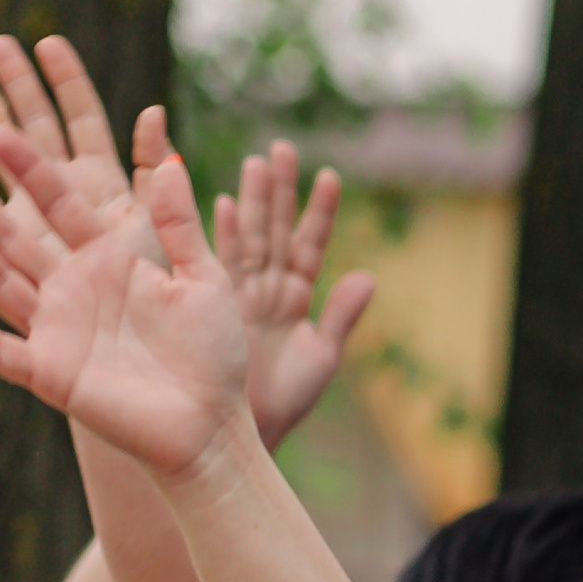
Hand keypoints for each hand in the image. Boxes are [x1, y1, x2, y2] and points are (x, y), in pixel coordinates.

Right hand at [0, 125, 252, 481]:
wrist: (213, 426)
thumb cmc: (213, 354)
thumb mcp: (204, 279)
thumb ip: (180, 224)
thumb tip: (168, 158)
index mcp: (107, 259)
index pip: (59, 203)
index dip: (29, 168)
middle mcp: (72, 289)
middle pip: (12, 237)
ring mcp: (56, 331)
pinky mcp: (50, 374)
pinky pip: (0, 352)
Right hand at [215, 143, 376, 450]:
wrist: (239, 434)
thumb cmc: (282, 402)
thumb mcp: (321, 357)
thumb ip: (343, 316)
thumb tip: (370, 274)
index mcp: (295, 297)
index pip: (310, 245)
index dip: (319, 212)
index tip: (329, 176)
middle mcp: (266, 288)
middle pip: (275, 229)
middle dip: (279, 190)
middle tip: (283, 147)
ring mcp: (238, 294)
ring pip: (248, 238)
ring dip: (251, 201)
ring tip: (257, 163)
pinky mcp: (212, 306)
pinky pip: (217, 264)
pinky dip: (220, 235)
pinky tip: (218, 203)